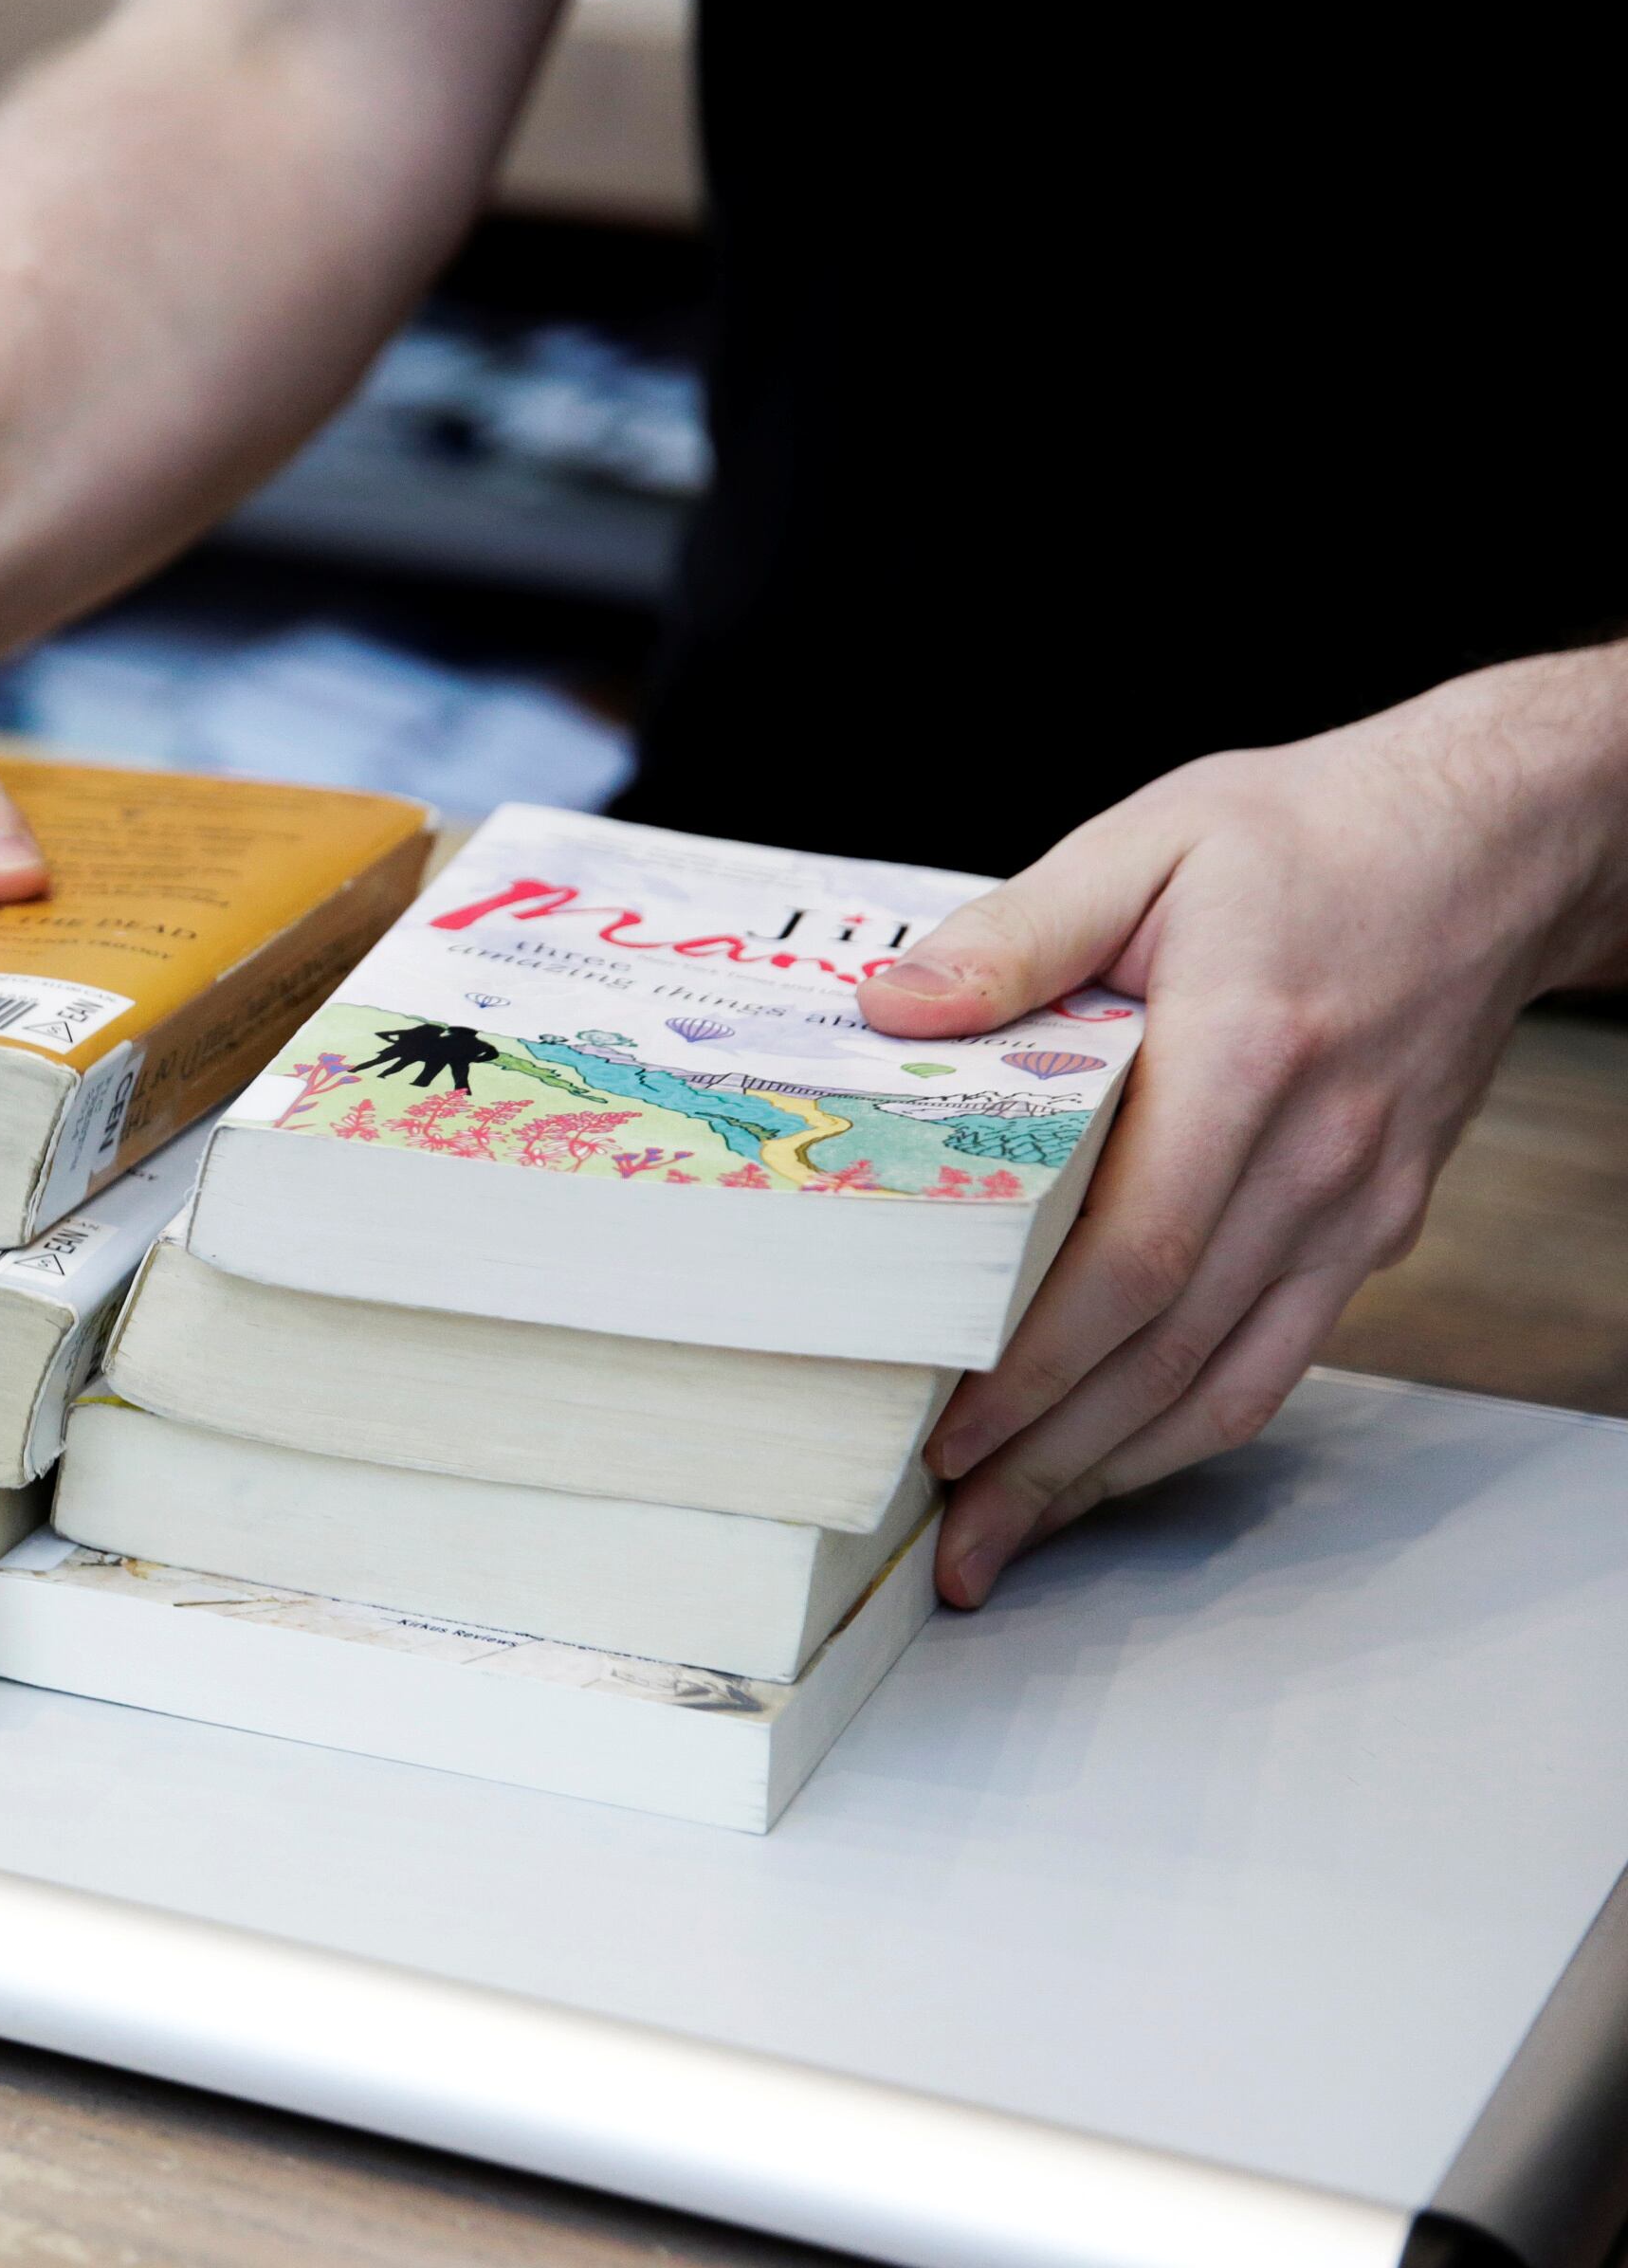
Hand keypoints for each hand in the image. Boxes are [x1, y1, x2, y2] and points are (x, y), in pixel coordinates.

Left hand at [858, 646, 1627, 1606]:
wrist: (1490, 843)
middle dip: (1051, 1464)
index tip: (948, 1431)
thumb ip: (1017, 933)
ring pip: (1228, 1383)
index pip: (1136, 1255)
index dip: (1038, 1364)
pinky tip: (1107, 1464)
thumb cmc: (1308, 837)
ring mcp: (1354, 1205)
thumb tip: (893, 1008)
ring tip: (1007, 1539)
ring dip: (1112, 1475)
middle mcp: (1315, 1158)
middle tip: (950, 1546)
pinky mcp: (1372, 1225)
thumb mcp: (1147, 842)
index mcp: (1248, 1060)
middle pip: (1171, 1353)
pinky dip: (1185, 1429)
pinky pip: (1276, 1358)